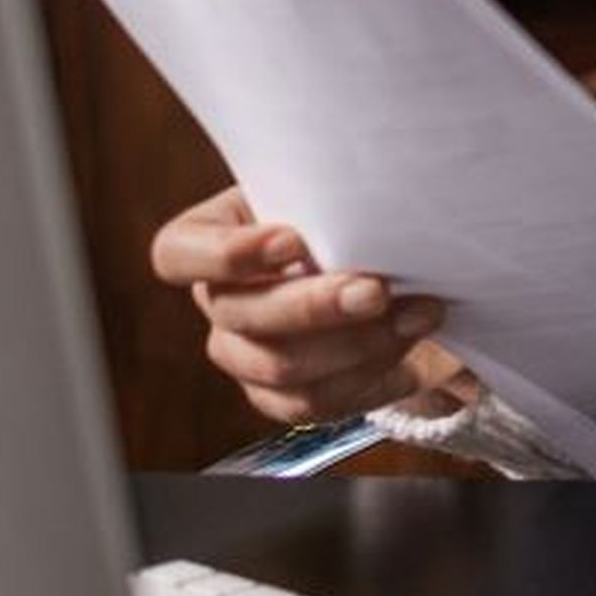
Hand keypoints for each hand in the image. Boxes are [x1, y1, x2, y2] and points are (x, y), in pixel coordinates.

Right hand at [150, 183, 474, 426]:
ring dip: (358, 345)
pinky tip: (409, 358)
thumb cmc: (357, 215)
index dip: (228, 254)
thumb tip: (369, 207)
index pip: (178, 253)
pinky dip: (369, 380)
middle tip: (378, 291)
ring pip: (280, 367)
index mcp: (213, 236)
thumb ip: (334, 198)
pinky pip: (313, 403)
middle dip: (316, 306)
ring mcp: (243, 354)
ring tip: (418, 316)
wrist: (399, 273)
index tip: (294, 240)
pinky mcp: (280, 397)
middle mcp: (219, 299)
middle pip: (241, 316)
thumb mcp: (340, 192)